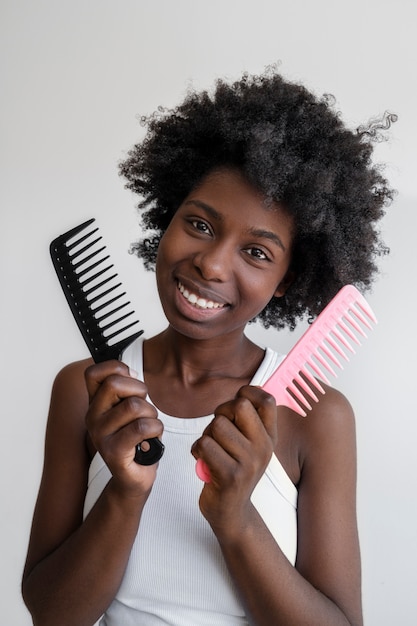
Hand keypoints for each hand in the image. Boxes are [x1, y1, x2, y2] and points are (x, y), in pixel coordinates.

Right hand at [84, 360, 162, 494]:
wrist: (134, 477)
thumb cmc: (136, 438)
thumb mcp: (130, 408)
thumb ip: (126, 389)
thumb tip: (130, 371)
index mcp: (95, 404)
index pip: (93, 373)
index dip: (116, 369)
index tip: (131, 381)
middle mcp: (92, 417)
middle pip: (115, 384)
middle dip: (139, 390)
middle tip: (144, 408)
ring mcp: (100, 435)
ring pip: (134, 406)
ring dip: (152, 414)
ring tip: (148, 427)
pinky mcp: (113, 452)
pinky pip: (141, 427)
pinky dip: (156, 429)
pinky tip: (152, 438)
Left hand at [191, 385, 277, 530]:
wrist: (232, 511)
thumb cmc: (234, 469)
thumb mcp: (250, 444)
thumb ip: (250, 419)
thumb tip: (249, 388)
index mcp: (270, 437)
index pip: (267, 400)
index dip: (248, 392)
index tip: (237, 400)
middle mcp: (264, 448)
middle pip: (239, 406)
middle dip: (221, 413)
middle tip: (219, 431)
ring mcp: (249, 463)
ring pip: (218, 425)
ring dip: (206, 435)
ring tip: (211, 450)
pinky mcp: (230, 476)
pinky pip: (205, 445)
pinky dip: (197, 450)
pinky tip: (203, 462)